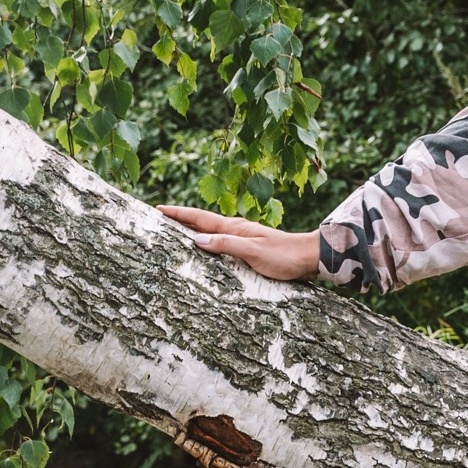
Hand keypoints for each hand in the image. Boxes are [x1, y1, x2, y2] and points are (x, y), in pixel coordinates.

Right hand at [160, 205, 322, 282]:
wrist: (309, 258)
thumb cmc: (284, 256)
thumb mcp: (253, 252)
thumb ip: (226, 245)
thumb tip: (196, 240)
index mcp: (233, 228)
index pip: (199, 218)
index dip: (178, 214)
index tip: (158, 209)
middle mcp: (235, 230)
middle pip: (201, 223)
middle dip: (179, 219)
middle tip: (158, 218)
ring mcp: (241, 238)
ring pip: (209, 232)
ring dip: (191, 230)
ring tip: (173, 231)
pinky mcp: (248, 249)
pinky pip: (219, 242)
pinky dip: (206, 242)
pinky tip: (204, 248)